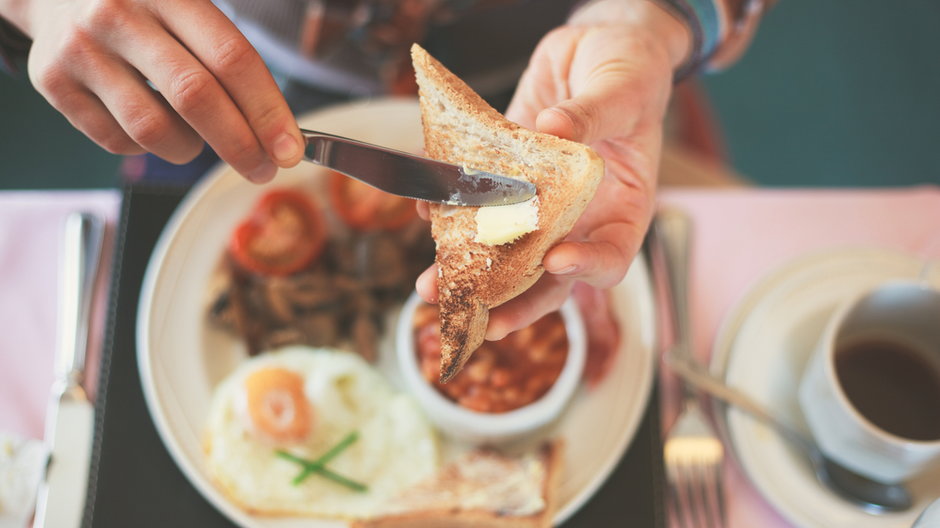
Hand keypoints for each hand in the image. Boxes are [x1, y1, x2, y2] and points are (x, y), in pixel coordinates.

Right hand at [18, 0, 302, 181]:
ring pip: (153, 130)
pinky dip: (146, 147)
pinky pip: (117, 141)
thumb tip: (278, 133)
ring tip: (196, 138)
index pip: (231, 59)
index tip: (289, 149)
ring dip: (189, 149)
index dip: (267, 110)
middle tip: (263, 169)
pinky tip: (152, 124)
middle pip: (196, 97)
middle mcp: (119, 15)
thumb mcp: (186, 4)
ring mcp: (81, 48)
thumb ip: (228, 57)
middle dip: (240, 145)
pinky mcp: (53, 80)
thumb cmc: (143, 5)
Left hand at [416, 0, 688, 338]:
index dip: (586, 267)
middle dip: (511, 299)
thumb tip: (555, 129)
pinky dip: (450, 212)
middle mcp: (580, 216)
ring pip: (506, 251)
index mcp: (624, 207)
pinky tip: (426, 210)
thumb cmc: (630, 70)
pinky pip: (479, 204)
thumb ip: (593, 113)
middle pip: (549, 276)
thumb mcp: (623, 88)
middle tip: (475, 316)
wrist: (595, 47)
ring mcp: (540, 203)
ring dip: (468, 270)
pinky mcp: (507, 180)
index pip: (611, 256)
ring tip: (431, 284)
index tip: (557, 260)